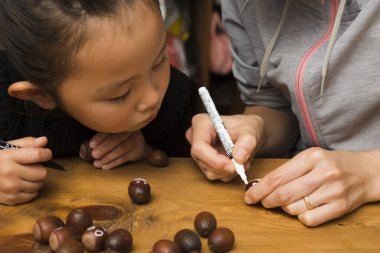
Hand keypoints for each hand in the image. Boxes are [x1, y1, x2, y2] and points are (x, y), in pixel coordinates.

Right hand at [0, 137, 49, 204]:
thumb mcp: (8, 147)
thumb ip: (27, 143)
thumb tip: (44, 141)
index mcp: (9, 157)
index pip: (38, 155)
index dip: (46, 153)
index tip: (46, 154)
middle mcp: (9, 172)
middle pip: (42, 172)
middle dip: (40, 169)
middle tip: (32, 167)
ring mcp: (9, 187)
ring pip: (39, 185)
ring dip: (36, 180)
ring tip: (26, 176)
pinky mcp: (9, 198)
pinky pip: (32, 196)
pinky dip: (31, 191)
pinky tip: (22, 184)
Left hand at [83, 131, 150, 169]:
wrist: (138, 146)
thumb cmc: (118, 140)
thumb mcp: (107, 138)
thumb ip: (95, 143)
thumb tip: (82, 152)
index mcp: (121, 123)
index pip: (111, 129)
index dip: (100, 137)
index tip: (91, 145)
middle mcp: (131, 130)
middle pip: (118, 139)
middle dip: (104, 147)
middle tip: (94, 155)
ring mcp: (137, 140)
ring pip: (122, 149)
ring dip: (108, 157)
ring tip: (97, 164)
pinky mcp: (139, 151)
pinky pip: (125, 158)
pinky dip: (114, 163)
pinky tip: (105, 167)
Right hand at [186, 113, 263, 181]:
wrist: (247, 132)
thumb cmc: (246, 126)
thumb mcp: (250, 131)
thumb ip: (247, 143)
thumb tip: (239, 158)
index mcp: (201, 123)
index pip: (199, 147)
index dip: (215, 160)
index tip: (233, 165)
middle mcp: (195, 137)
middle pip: (202, 161)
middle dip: (223, 167)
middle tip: (242, 165)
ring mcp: (198, 151)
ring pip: (209, 171)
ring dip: (227, 172)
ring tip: (242, 161)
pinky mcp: (204, 161)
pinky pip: (214, 174)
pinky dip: (228, 174)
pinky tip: (237, 164)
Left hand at [245, 147, 376, 225]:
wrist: (365, 172)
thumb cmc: (330, 164)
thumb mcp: (310, 158)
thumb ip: (287, 170)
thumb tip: (260, 185)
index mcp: (311, 157)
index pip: (277, 177)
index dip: (259, 189)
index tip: (249, 196)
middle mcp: (323, 173)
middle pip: (283, 194)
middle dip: (267, 201)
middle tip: (263, 202)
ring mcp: (333, 191)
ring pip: (294, 208)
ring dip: (284, 208)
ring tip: (287, 202)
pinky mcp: (340, 207)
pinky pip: (309, 219)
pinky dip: (300, 217)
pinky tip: (303, 209)